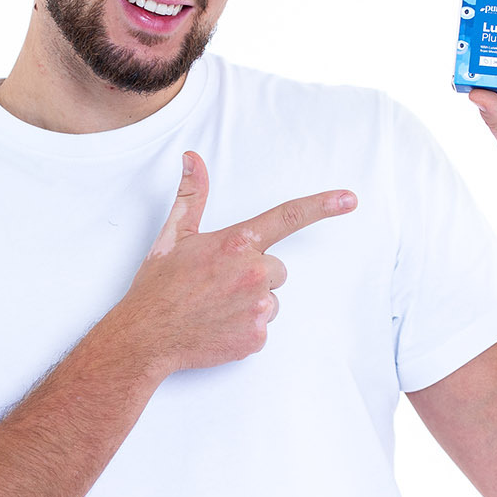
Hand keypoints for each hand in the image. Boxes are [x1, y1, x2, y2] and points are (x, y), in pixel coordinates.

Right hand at [112, 151, 357, 374]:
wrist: (147, 337)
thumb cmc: (159, 287)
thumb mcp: (173, 236)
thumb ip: (192, 196)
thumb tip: (192, 159)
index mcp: (236, 242)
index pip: (287, 217)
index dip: (323, 206)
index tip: (349, 199)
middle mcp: (252, 271)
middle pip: (277, 268)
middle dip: (255, 275)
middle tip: (219, 285)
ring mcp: (257, 305)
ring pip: (272, 298)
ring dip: (252, 302)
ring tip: (217, 307)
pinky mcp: (257, 336)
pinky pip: (265, 326)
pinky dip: (246, 328)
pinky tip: (219, 326)